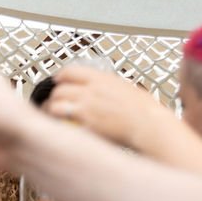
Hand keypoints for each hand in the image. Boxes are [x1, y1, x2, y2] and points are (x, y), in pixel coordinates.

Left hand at [48, 66, 169, 148]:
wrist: (148, 124)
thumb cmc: (143, 108)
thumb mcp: (122, 86)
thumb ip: (104, 85)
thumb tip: (92, 87)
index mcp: (99, 78)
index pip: (69, 71)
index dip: (60, 77)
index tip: (58, 81)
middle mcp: (89, 91)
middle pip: (59, 90)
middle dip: (55, 97)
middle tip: (56, 102)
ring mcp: (85, 108)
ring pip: (55, 105)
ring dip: (53, 111)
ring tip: (55, 116)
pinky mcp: (85, 126)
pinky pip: (62, 124)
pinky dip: (60, 126)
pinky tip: (63, 128)